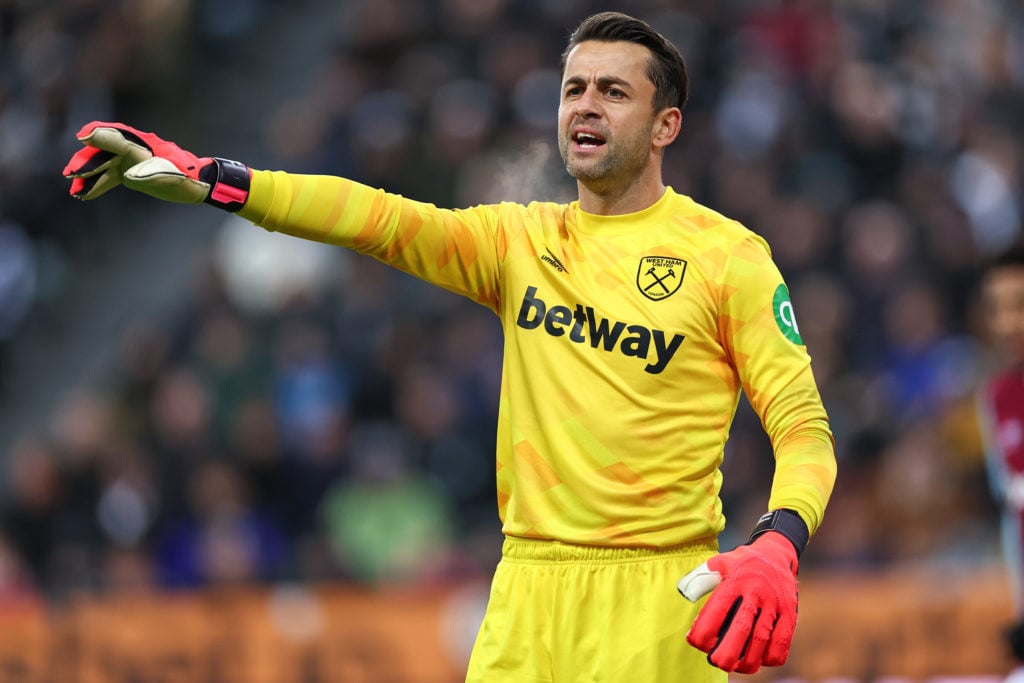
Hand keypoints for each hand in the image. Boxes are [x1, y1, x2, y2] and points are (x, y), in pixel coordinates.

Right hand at [63, 121, 249, 210]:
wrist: (199, 184)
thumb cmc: (187, 178)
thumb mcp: (171, 176)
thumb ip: (150, 172)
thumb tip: (129, 175)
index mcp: (144, 146)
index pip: (118, 139)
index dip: (101, 137)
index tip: (83, 137)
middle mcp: (135, 149)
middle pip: (105, 152)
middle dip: (87, 161)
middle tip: (71, 174)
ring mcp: (131, 160)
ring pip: (104, 165)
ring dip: (89, 176)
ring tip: (74, 189)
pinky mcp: (131, 172)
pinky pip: (110, 176)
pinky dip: (98, 184)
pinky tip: (84, 194)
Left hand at [677, 531, 797, 673]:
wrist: (777, 553)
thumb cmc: (742, 563)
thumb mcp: (719, 562)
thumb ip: (701, 578)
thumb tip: (685, 593)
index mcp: (735, 580)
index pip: (717, 609)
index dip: (704, 630)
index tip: (695, 641)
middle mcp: (756, 592)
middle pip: (741, 628)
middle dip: (727, 652)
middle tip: (716, 662)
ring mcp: (775, 604)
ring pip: (762, 639)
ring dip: (748, 660)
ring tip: (736, 667)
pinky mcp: (790, 613)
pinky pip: (782, 641)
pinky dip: (771, 657)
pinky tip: (760, 660)